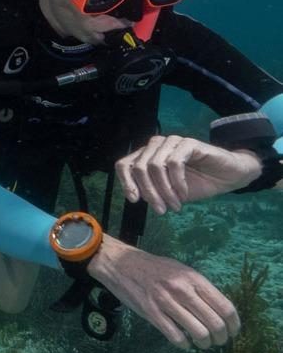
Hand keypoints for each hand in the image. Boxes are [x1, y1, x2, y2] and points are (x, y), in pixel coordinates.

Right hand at [87, 235, 238, 348]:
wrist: (120, 263)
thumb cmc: (154, 268)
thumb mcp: (181, 270)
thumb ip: (199, 288)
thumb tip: (220, 311)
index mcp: (193, 278)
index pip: (225, 307)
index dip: (234, 325)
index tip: (233, 332)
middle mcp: (182, 290)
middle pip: (215, 324)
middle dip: (221, 338)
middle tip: (218, 341)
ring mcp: (165, 302)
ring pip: (198, 333)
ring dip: (204, 343)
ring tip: (202, 342)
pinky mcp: (151, 312)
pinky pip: (176, 337)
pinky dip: (184, 344)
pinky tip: (183, 341)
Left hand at [115, 134, 261, 214]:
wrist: (228, 176)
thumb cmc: (197, 183)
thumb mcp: (169, 192)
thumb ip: (152, 191)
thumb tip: (136, 196)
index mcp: (146, 156)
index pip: (123, 165)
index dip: (126, 182)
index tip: (135, 200)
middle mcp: (155, 146)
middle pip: (139, 168)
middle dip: (149, 192)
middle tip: (161, 210)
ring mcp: (171, 142)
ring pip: (155, 166)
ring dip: (164, 190)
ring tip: (175, 204)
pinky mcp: (188, 143)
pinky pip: (174, 162)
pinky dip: (177, 182)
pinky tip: (184, 193)